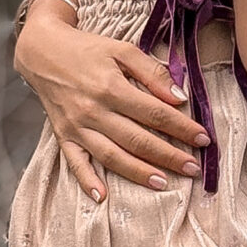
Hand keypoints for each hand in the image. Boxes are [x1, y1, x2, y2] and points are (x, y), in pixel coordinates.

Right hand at [15, 8, 208, 198]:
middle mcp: (94, 111)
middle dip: (169, 156)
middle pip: (138, 139)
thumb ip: (151, 71)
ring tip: (163, 183)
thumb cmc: (88, 49)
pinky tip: (103, 197)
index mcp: (111, 87)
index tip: (203, 139)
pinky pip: (75, 163)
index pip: (155, 113)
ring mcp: (77, 127)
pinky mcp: (63, 136)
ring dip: (138, 172)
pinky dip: (87, 181)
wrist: (42, 52)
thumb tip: (179, 96)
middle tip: (193, 169)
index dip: (182, 128)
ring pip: (112, 156)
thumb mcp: (122, 49)